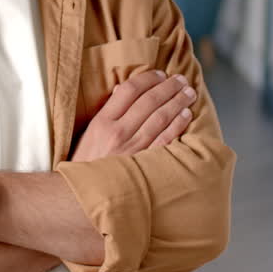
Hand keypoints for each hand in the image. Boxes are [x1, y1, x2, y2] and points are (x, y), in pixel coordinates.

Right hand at [71, 70, 196, 161]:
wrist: (84, 197)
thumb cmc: (87, 164)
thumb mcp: (89, 134)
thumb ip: (107, 112)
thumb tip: (124, 89)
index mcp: (102, 122)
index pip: (129, 90)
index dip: (148, 78)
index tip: (160, 74)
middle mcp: (118, 133)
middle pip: (149, 101)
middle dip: (168, 87)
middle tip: (181, 79)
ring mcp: (133, 149)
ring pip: (161, 117)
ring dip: (177, 102)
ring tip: (188, 93)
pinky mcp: (145, 164)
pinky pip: (165, 140)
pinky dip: (177, 125)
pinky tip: (186, 115)